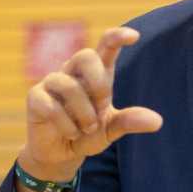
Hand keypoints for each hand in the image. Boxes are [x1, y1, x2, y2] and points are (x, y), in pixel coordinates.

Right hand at [20, 27, 162, 185]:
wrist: (61, 154)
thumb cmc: (87, 133)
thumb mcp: (111, 129)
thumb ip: (130, 121)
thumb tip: (157, 121)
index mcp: (95, 74)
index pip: (105, 45)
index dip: (117, 37)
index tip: (134, 36)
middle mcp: (73, 72)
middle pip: (85, 55)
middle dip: (98, 82)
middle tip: (103, 105)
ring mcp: (52, 82)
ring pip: (68, 86)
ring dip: (83, 112)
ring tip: (86, 129)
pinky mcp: (35, 98)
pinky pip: (50, 106)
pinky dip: (66, 124)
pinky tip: (71, 133)